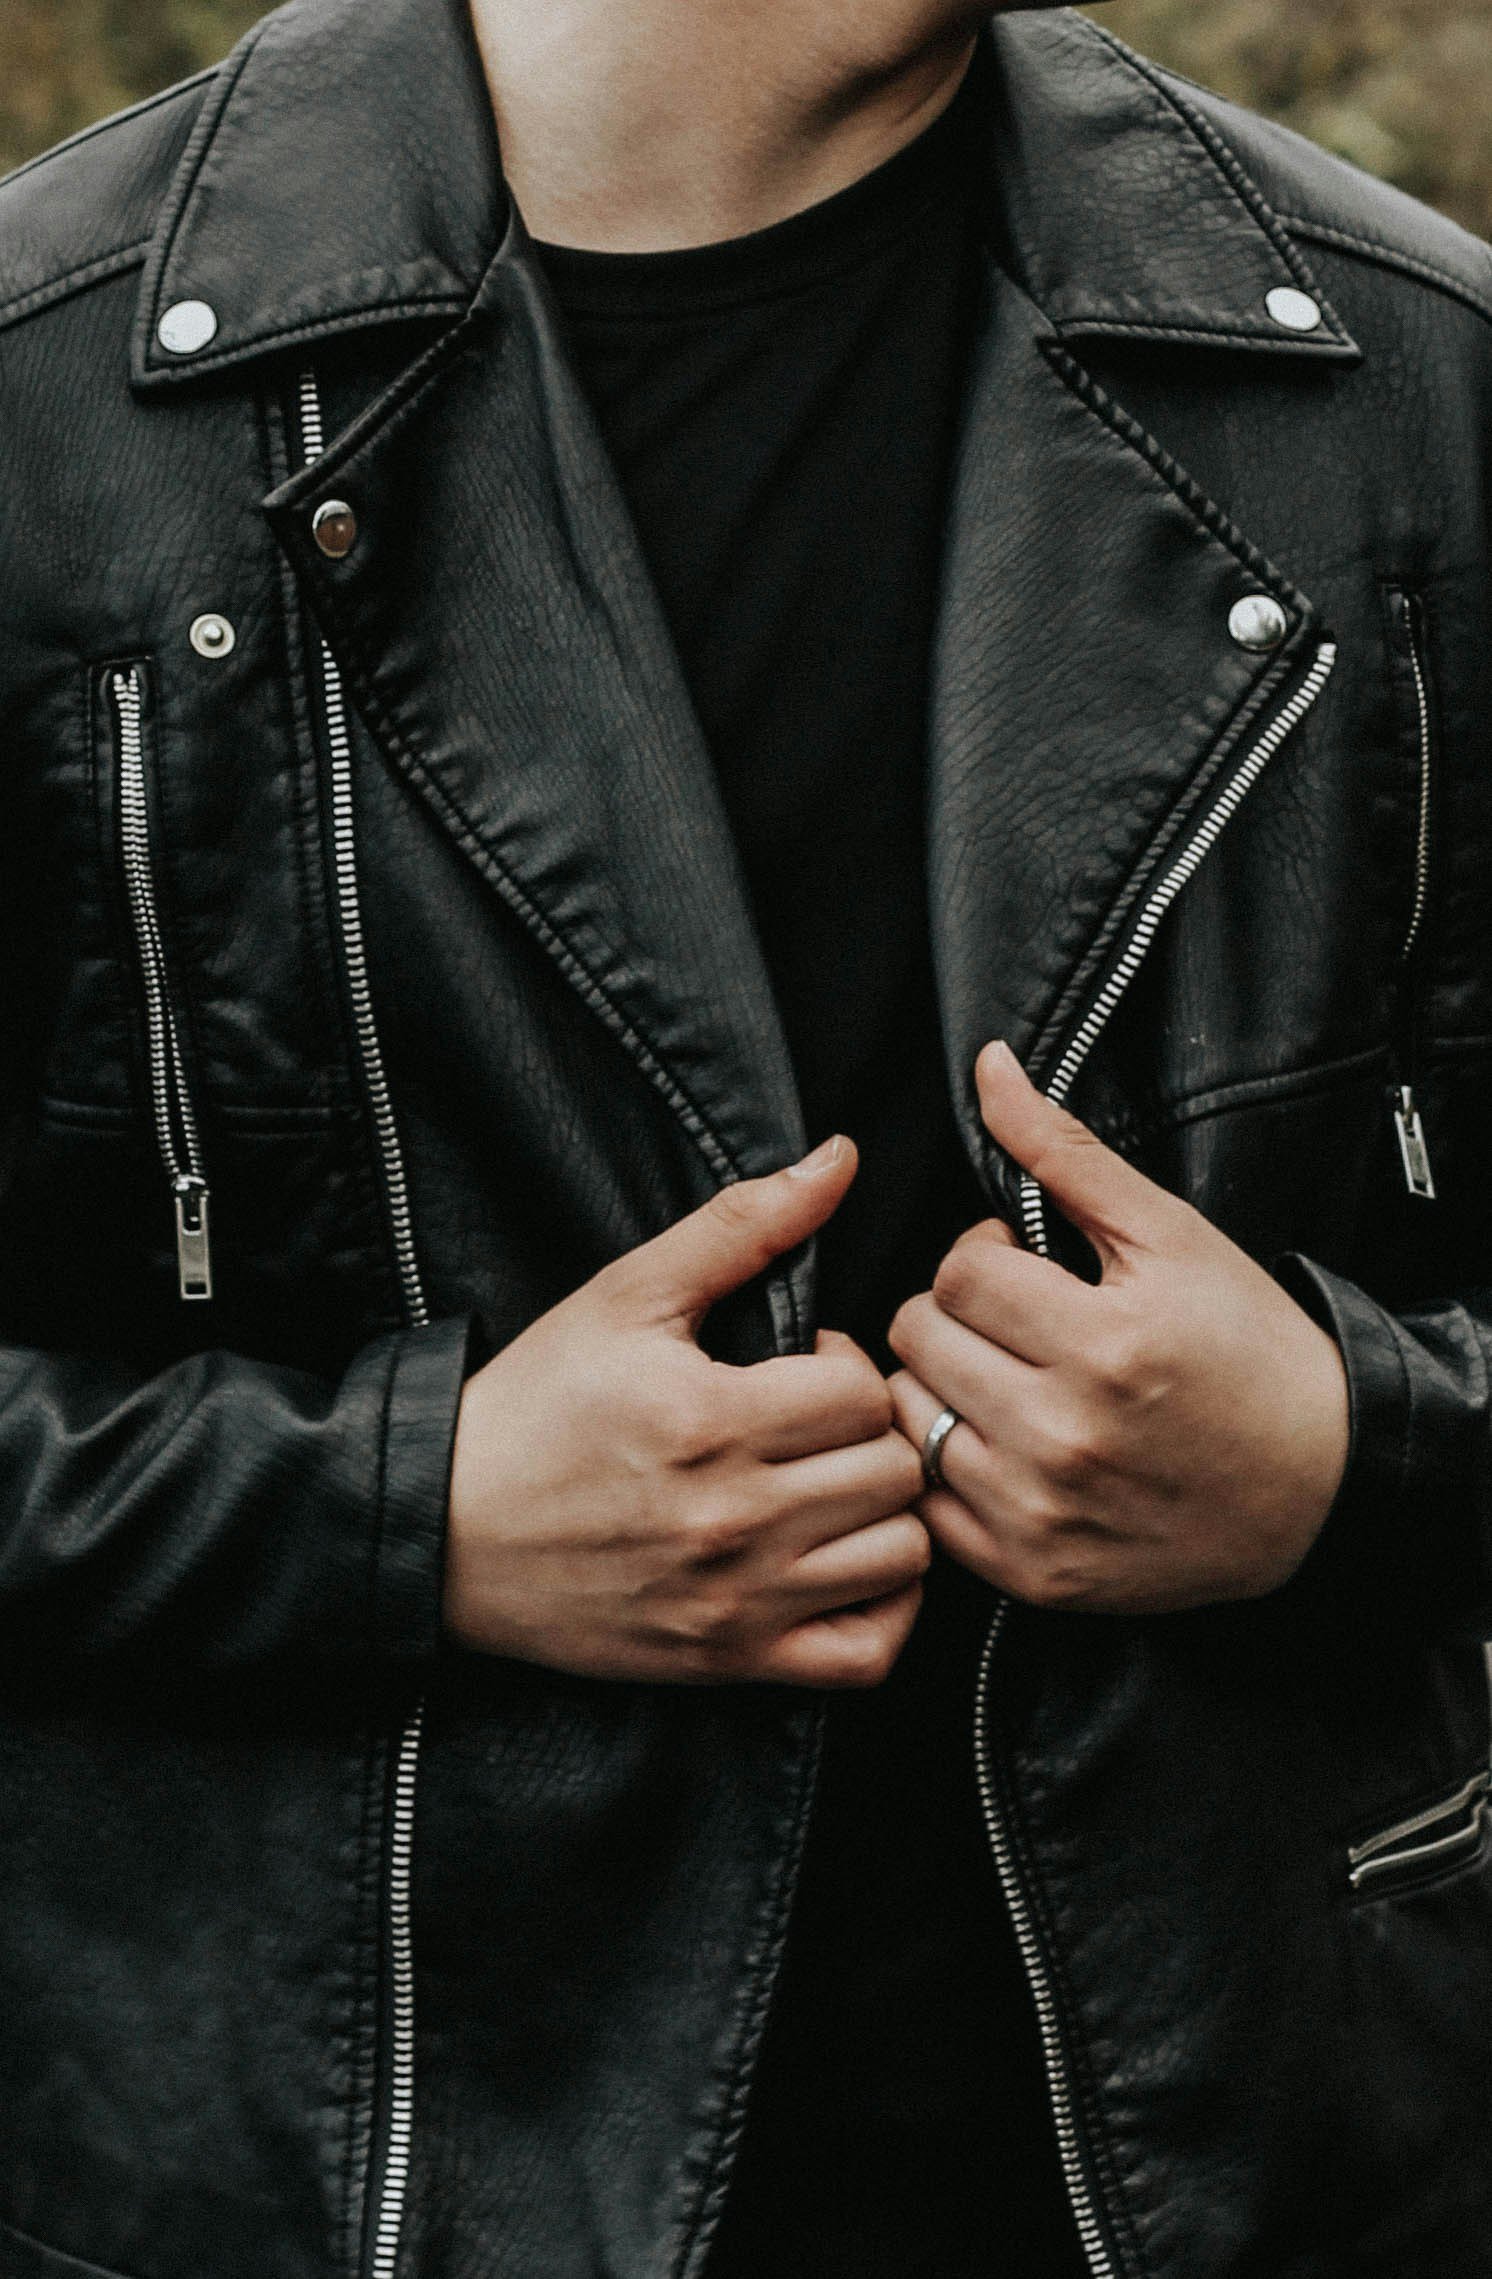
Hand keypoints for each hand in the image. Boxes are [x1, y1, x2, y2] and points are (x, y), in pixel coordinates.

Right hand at [447, 1136, 928, 1684]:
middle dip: (871, 1432)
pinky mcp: (730, 1661)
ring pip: (902, 1557)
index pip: (862, 1390)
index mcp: (710, 1420)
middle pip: (894, 1471)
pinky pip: (869, 1654)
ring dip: (886, 1514)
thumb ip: (742, 1224)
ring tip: (835, 1487)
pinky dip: (884, 1610)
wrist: (446, 1529)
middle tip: (821, 1424)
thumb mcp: (625, 1295)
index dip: (844, 1362)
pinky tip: (847, 1562)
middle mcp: (733, 1519)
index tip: (801, 1364)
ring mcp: (736, 1600)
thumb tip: (839, 1157)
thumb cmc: (535, 1404)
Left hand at [888, 1043, 1349, 1615]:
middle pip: (917, 1338)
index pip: (957, 1272)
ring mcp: (1042, 1513)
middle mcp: (1065, 1436)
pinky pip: (926, 1502)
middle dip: (955, 1314)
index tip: (1028, 1268)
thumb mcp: (1171, 1236)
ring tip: (1004, 1377)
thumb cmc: (1246, 1349)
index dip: (986, 1256)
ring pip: (907, 1417)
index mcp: (1104, 1343)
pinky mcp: (1030, 1574)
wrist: (1316, 1486)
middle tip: (1015, 1321)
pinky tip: (1001, 1443)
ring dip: (940, 1386)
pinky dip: (947, 1466)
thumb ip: (1065, 1152)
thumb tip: (988, 1067)